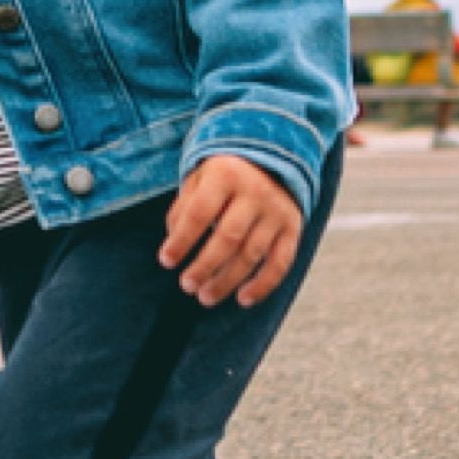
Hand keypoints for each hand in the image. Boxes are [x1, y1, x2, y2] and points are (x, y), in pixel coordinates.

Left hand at [160, 148, 303, 307]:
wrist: (271, 158)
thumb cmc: (223, 176)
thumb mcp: (199, 179)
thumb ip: (184, 208)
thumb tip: (174, 244)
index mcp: (225, 175)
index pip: (200, 213)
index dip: (182, 240)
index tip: (166, 261)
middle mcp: (255, 192)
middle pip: (228, 237)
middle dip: (205, 266)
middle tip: (187, 286)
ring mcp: (276, 211)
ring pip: (251, 254)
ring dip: (227, 281)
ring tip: (205, 297)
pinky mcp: (293, 227)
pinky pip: (280, 262)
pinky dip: (263, 285)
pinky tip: (243, 299)